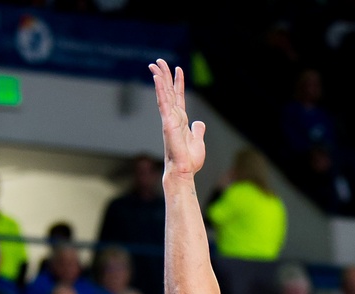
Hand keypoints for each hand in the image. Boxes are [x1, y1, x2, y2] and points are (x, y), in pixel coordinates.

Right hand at [149, 58, 204, 178]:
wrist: (184, 171)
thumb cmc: (189, 161)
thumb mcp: (198, 141)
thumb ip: (198, 130)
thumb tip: (199, 123)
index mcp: (181, 120)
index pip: (179, 97)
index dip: (178, 83)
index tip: (178, 70)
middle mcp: (173, 117)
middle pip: (169, 92)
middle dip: (164, 76)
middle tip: (159, 61)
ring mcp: (169, 119)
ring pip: (164, 94)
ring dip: (160, 78)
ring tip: (155, 64)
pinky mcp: (167, 122)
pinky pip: (163, 103)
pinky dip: (160, 89)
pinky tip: (157, 78)